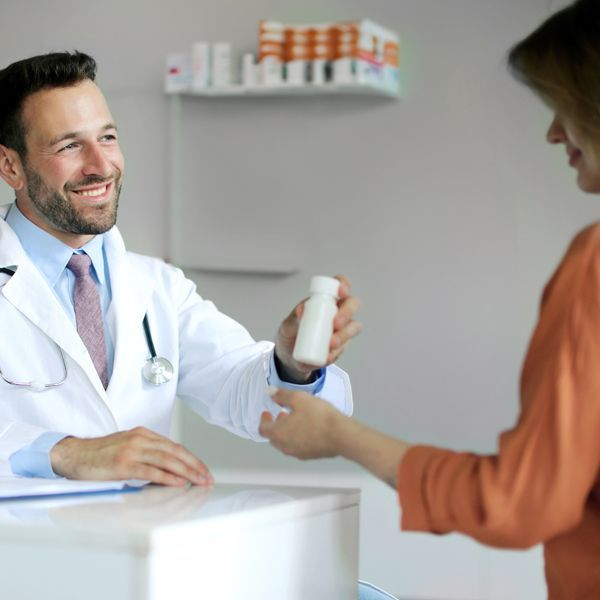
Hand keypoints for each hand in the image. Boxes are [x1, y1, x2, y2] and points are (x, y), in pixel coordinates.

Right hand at [50, 427, 213, 486]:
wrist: (73, 454)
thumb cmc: (100, 455)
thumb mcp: (128, 447)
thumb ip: (147, 454)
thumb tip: (170, 469)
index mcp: (143, 434)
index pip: (174, 446)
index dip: (191, 458)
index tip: (203, 470)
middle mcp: (140, 439)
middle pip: (175, 451)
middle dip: (194, 465)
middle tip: (207, 478)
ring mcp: (132, 450)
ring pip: (166, 459)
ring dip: (186, 471)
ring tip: (199, 481)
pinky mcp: (123, 463)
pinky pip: (150, 470)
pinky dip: (167, 477)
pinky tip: (178, 483)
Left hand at [260, 389, 410, 488]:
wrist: (341, 434)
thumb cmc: (319, 417)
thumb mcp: (298, 398)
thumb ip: (282, 395)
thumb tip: (270, 392)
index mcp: (279, 433)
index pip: (263, 428)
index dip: (263, 419)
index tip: (267, 412)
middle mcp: (286, 446)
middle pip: (274, 437)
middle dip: (276, 424)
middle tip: (282, 414)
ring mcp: (298, 453)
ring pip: (286, 443)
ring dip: (287, 431)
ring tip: (296, 419)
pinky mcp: (310, 455)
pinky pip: (298, 446)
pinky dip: (297, 437)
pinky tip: (308, 428)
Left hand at [274, 275, 361, 380]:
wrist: (289, 356)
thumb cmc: (290, 333)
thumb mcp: (288, 325)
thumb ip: (294, 317)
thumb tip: (302, 310)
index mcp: (324, 299)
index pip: (339, 285)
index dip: (343, 285)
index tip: (340, 292)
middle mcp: (337, 311)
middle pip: (352, 304)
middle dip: (347, 313)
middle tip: (335, 324)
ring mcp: (342, 329)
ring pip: (354, 326)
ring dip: (344, 335)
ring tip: (330, 344)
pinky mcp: (341, 346)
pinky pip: (345, 347)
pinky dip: (337, 351)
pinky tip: (327, 356)